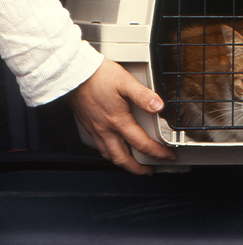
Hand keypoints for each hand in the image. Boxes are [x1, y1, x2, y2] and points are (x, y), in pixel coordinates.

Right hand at [66, 58, 175, 174]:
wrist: (72, 73)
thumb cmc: (97, 76)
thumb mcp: (125, 82)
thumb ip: (143, 96)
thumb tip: (159, 106)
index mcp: (118, 121)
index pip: (141, 144)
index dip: (157, 152)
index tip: (167, 156)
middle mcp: (105, 129)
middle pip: (122, 158)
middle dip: (137, 168)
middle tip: (148, 171)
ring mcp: (94, 128)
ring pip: (108, 154)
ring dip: (122, 162)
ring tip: (132, 163)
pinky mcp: (88, 124)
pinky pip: (98, 146)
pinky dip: (109, 151)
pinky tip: (113, 146)